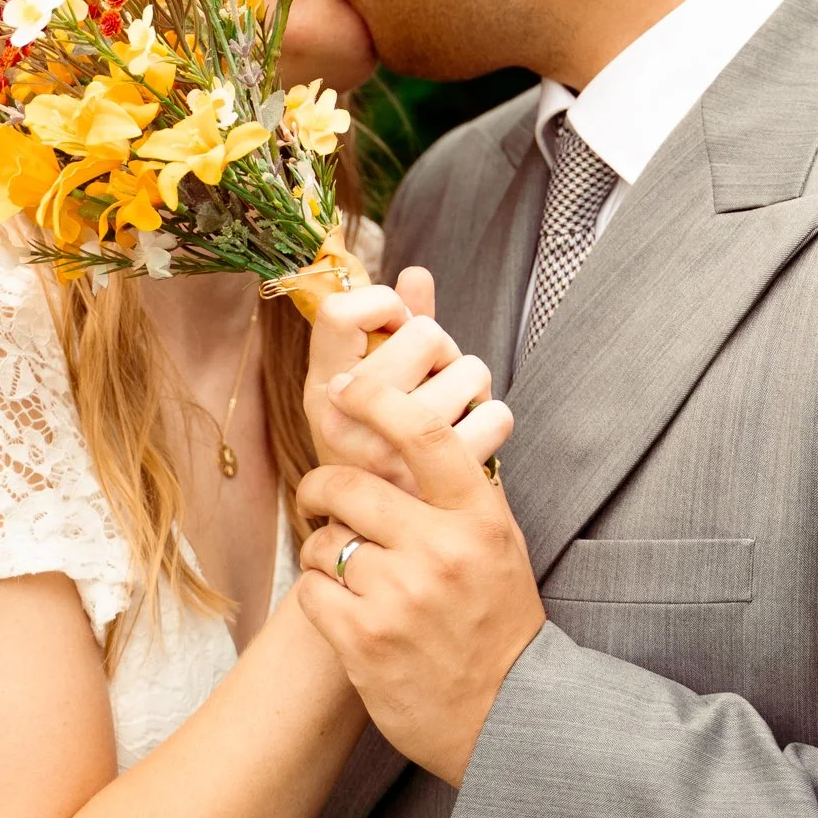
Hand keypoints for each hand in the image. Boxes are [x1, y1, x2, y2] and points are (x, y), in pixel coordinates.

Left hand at [296, 368, 539, 786]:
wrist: (509, 716)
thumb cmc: (498, 621)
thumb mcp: (498, 543)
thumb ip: (457, 492)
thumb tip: (402, 428)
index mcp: (479, 518)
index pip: (425, 437)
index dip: (377, 400)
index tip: (346, 388)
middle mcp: (441, 551)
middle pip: (349, 485)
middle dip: (320, 487)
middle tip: (319, 496)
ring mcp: (400, 598)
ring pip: (324, 542)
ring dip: (323, 551)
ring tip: (345, 569)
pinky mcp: (365, 642)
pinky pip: (311, 591)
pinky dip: (317, 594)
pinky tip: (342, 607)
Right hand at [303, 268, 495, 492]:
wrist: (378, 544)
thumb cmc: (377, 448)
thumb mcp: (368, 390)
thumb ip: (391, 327)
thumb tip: (416, 273)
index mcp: (321, 387)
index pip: (342, 310)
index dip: (382, 304)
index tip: (394, 328)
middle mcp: (343, 419)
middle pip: (426, 333)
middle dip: (442, 351)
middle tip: (429, 383)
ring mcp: (385, 454)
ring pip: (471, 370)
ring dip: (470, 387)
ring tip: (447, 416)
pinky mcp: (433, 484)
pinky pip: (496, 414)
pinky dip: (492, 422)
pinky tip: (466, 442)